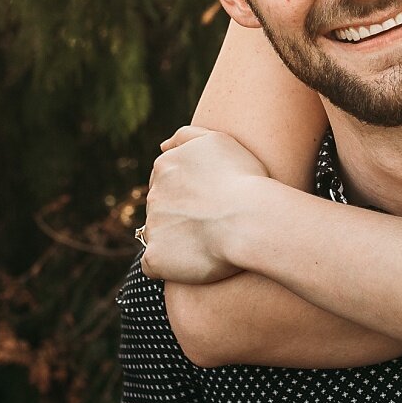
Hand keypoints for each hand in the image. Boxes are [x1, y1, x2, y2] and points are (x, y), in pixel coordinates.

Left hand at [142, 125, 270, 284]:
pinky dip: (169, 265)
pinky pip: (154, 264)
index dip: (190, 194)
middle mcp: (153, 195)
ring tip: (210, 244)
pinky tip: (194, 263)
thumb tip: (161, 147)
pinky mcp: (155, 256)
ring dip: (178, 239)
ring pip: (160, 235)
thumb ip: (186, 137)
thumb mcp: (217, 140)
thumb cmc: (243, 179)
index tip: (211, 203)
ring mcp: (152, 227)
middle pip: (162, 208)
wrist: (249, 219)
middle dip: (182, 215)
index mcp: (165, 167)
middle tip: (214, 223)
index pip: (167, 181)